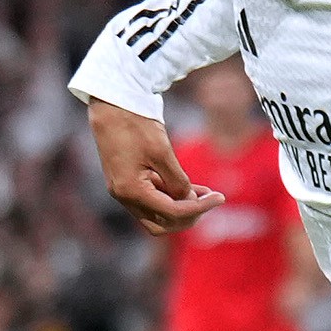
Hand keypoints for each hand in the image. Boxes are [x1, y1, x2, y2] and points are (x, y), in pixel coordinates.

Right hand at [87, 100, 223, 235]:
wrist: (111, 106)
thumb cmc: (135, 124)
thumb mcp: (162, 151)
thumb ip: (177, 180)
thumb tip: (190, 200)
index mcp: (131, 191)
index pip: (172, 212)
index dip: (199, 208)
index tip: (220, 197)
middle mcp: (124, 196)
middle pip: (161, 224)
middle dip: (188, 217)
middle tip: (210, 201)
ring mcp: (123, 191)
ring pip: (156, 214)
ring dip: (180, 208)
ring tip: (203, 193)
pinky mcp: (126, 183)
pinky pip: (151, 200)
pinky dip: (170, 197)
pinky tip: (188, 188)